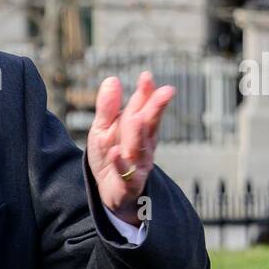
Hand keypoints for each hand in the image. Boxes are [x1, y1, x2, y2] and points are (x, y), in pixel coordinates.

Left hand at [86, 71, 174, 224]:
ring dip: (138, 133)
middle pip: (148, 125)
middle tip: (165, 92)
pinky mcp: (129, 183)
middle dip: (155, 109)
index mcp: (137, 128)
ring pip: (138, 147)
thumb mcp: (103, 129)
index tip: (146, 77)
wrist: (110, 191)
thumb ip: (108, 108)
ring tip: (137, 117)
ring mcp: (138, 164)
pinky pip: (125, 173)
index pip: (143, 108)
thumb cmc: (109, 156)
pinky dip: (120, 163)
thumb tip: (112, 79)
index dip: (146, 93)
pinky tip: (117, 152)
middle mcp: (142, 144)